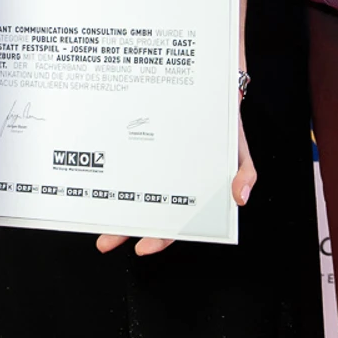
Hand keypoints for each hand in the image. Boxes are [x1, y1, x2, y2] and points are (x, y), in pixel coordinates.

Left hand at [97, 116, 256, 257]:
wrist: (210, 90)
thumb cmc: (223, 125)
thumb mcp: (238, 151)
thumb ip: (244, 174)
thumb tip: (240, 197)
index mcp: (189, 193)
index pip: (174, 223)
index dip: (159, 237)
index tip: (143, 247)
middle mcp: (166, 182)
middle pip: (143, 213)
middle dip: (122, 230)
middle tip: (105, 241)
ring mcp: (149, 164)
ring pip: (126, 191)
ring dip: (110, 205)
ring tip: (94, 216)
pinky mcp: (138, 142)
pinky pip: (120, 160)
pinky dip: (108, 170)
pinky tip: (93, 176)